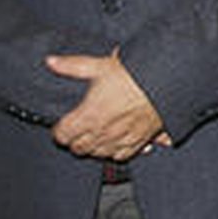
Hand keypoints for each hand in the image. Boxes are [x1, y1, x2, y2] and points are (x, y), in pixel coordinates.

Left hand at [46, 48, 162, 160]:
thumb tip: (50, 62)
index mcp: (90, 115)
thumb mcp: (100, 65)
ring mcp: (122, 139)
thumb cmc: (134, 73)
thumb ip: (72, 66)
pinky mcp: (139, 142)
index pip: (62, 135)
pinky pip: (120, 156)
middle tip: (77, 129)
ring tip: (95, 135)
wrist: (167, 82)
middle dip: (74, 140)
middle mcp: (104, 132)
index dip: (59, 130)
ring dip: (93, 147)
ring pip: (98, 154)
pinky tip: (115, 141)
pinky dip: (114, 151)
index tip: (63, 124)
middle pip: (78, 148)